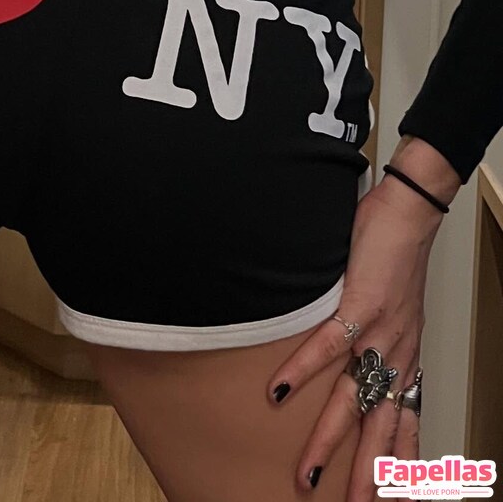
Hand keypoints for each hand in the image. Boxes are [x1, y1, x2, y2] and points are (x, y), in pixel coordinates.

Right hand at [266, 172, 446, 499]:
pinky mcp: (361, 305)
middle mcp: (397, 355)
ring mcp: (380, 333)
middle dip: (363, 475)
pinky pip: (327, 346)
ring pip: (353, 401)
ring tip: (307, 473)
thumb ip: (375, 336)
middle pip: (379, 429)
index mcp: (406, 358)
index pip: (403, 425)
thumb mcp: (396, 308)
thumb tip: (350, 356)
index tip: (385, 498)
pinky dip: (300, 370)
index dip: (395, 465)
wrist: (409, 213)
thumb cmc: (395, 254)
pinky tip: (279, 392)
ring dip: (329, 441)